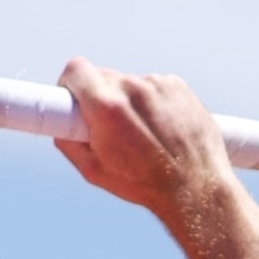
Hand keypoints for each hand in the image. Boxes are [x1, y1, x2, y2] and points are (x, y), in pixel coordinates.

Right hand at [53, 59, 236, 222]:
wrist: (198, 188)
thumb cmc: (145, 184)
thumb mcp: (94, 171)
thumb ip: (68, 141)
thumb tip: (60, 124)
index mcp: (108, 107)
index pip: (75, 69)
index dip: (71, 84)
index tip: (76, 99)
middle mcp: (134, 89)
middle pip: (103, 76)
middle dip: (102, 97)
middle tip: (113, 127)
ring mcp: (159, 85)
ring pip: (130, 83)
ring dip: (131, 102)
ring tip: (146, 134)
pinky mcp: (179, 86)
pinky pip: (155, 87)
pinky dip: (154, 102)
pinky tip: (163, 128)